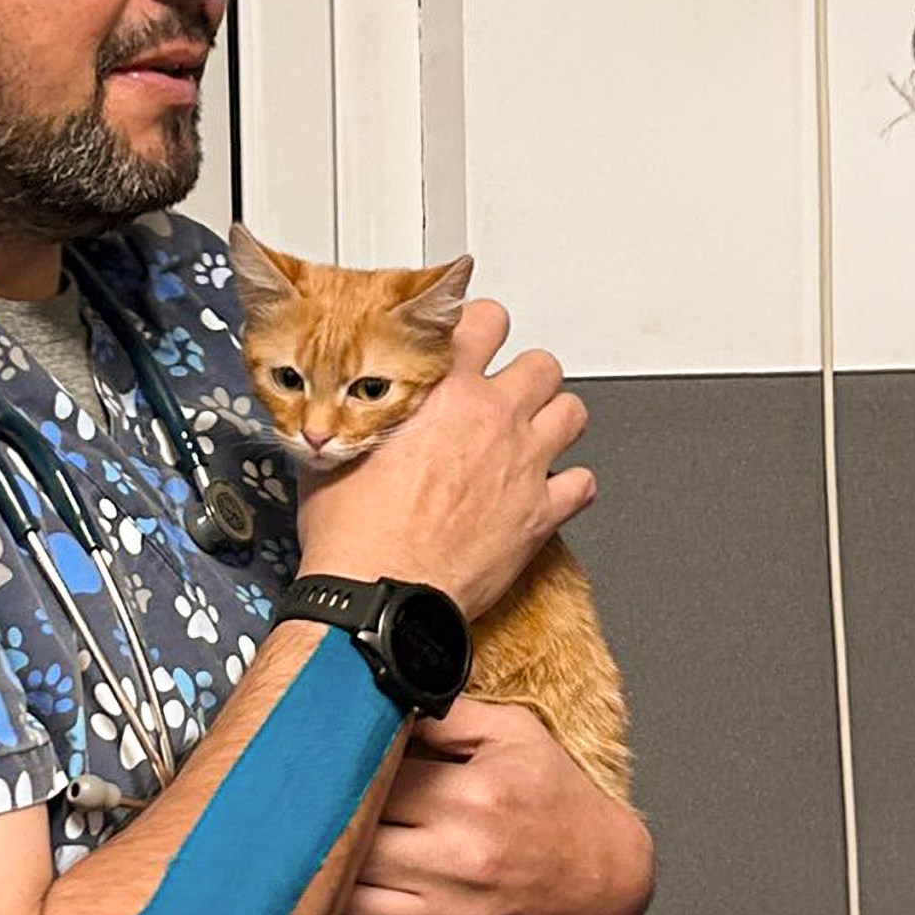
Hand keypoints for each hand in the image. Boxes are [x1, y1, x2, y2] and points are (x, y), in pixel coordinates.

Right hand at [294, 300, 593, 617]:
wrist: (379, 594)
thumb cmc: (354, 534)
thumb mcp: (333, 454)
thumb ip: (351, 420)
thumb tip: (332, 415)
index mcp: (443, 391)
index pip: (484, 321)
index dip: (480, 327)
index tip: (475, 339)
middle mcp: (492, 418)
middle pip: (541, 365)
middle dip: (525, 376)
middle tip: (506, 394)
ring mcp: (523, 464)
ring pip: (573, 413)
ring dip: (555, 420)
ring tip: (534, 435)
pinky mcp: (541, 514)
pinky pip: (583, 484)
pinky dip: (571, 487)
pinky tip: (550, 493)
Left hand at [338, 698, 653, 914]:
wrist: (607, 880)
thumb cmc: (559, 802)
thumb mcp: (515, 734)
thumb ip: (447, 715)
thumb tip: (383, 701)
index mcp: (471, 799)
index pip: (373, 780)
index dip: (350, 769)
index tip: (346, 764)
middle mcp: (458, 863)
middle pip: (352, 844)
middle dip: (333, 824)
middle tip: (327, 810)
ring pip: (349, 907)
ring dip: (330, 882)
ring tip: (334, 856)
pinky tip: (351, 913)